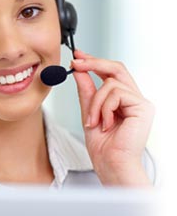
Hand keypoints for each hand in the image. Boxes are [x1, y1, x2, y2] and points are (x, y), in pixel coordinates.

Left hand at [71, 49, 154, 185]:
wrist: (110, 165)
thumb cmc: (103, 146)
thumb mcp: (88, 111)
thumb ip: (86, 90)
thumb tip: (79, 71)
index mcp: (122, 99)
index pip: (110, 73)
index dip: (94, 62)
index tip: (78, 56)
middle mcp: (133, 98)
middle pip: (116, 68)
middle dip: (94, 63)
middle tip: (77, 63)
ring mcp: (140, 102)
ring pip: (110, 83)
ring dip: (95, 102)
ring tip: (93, 121)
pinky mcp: (143, 107)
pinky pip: (116, 94)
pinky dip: (104, 108)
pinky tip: (105, 123)